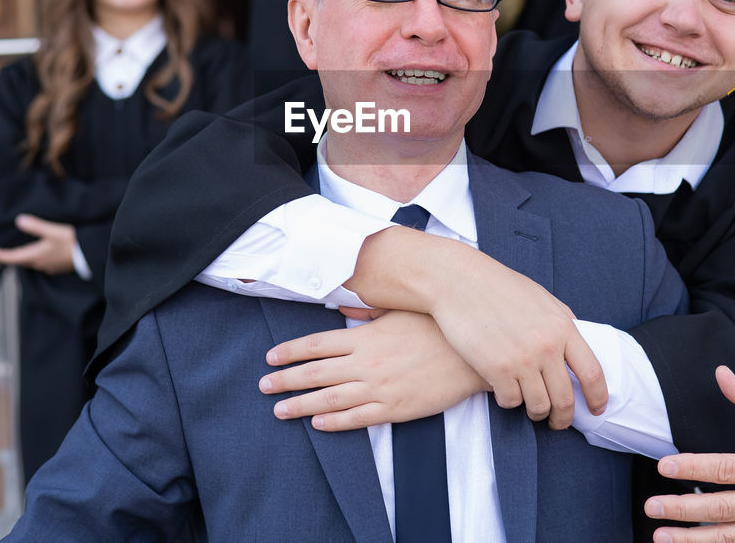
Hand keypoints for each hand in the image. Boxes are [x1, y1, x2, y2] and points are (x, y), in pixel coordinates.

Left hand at [0, 214, 76, 274]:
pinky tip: (43, 252)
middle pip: (22, 261)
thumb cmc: (72, 242)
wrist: (91, 254)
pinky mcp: (60, 267)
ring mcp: (50, 267)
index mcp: (36, 255)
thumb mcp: (53, 231)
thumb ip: (36, 226)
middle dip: (14, 257)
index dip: (2, 255)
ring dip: (27, 257)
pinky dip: (39, 258)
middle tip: (7, 251)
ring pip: (33, 263)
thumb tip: (19, 220)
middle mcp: (41, 263)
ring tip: (24, 250)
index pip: (13, 257)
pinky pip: (44, 263)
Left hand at [259, 310, 486, 430]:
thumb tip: (347, 310)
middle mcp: (367, 363)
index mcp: (365, 337)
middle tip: (264, 386)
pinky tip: (318, 423)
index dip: (291, 351)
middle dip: (286, 380)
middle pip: (316, 373)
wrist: (470, 356)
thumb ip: (370, 313)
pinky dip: (335, 422)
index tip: (271, 357)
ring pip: (331, 399)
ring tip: (280, 410)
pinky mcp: (395, 408)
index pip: (317, 345)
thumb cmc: (437, 328)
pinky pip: (359, 418)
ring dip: (301, 405)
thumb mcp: (401, 311)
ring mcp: (380, 388)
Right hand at [428, 250, 604, 428]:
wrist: (459, 281)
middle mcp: (546, 346)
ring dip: (536, 412)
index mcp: (562, 327)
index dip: (598, 397)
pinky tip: (505, 391)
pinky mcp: (496, 369)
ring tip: (531, 409)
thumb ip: (561, 320)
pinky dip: (509, 401)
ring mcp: (521, 359)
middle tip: (557, 422)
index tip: (597, 409)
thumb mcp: (540, 297)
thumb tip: (578, 337)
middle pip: (565, 399)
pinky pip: (510, 401)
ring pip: (538, 405)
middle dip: (563, 418)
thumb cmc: (498, 286)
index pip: (592, 372)